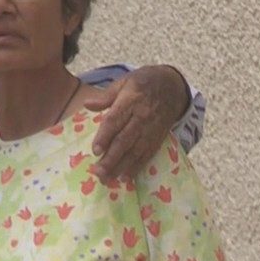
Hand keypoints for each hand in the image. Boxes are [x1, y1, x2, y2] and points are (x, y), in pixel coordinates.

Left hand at [85, 65, 189, 180]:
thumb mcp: (123, 82)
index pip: (115, 121)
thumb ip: (105, 96)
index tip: (95, 150)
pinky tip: (126, 176)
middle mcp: (141, 118)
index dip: (105, 136)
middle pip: (124, 140)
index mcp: (130, 101)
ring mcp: (151, 129)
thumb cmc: (142, 83)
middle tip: (98, 172)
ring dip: (121, 166)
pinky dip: (137, 167)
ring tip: (108, 178)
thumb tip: (87, 104)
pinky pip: (147, 154)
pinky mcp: (158, 138)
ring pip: (135, 151)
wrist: (172, 85)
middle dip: (111, 158)